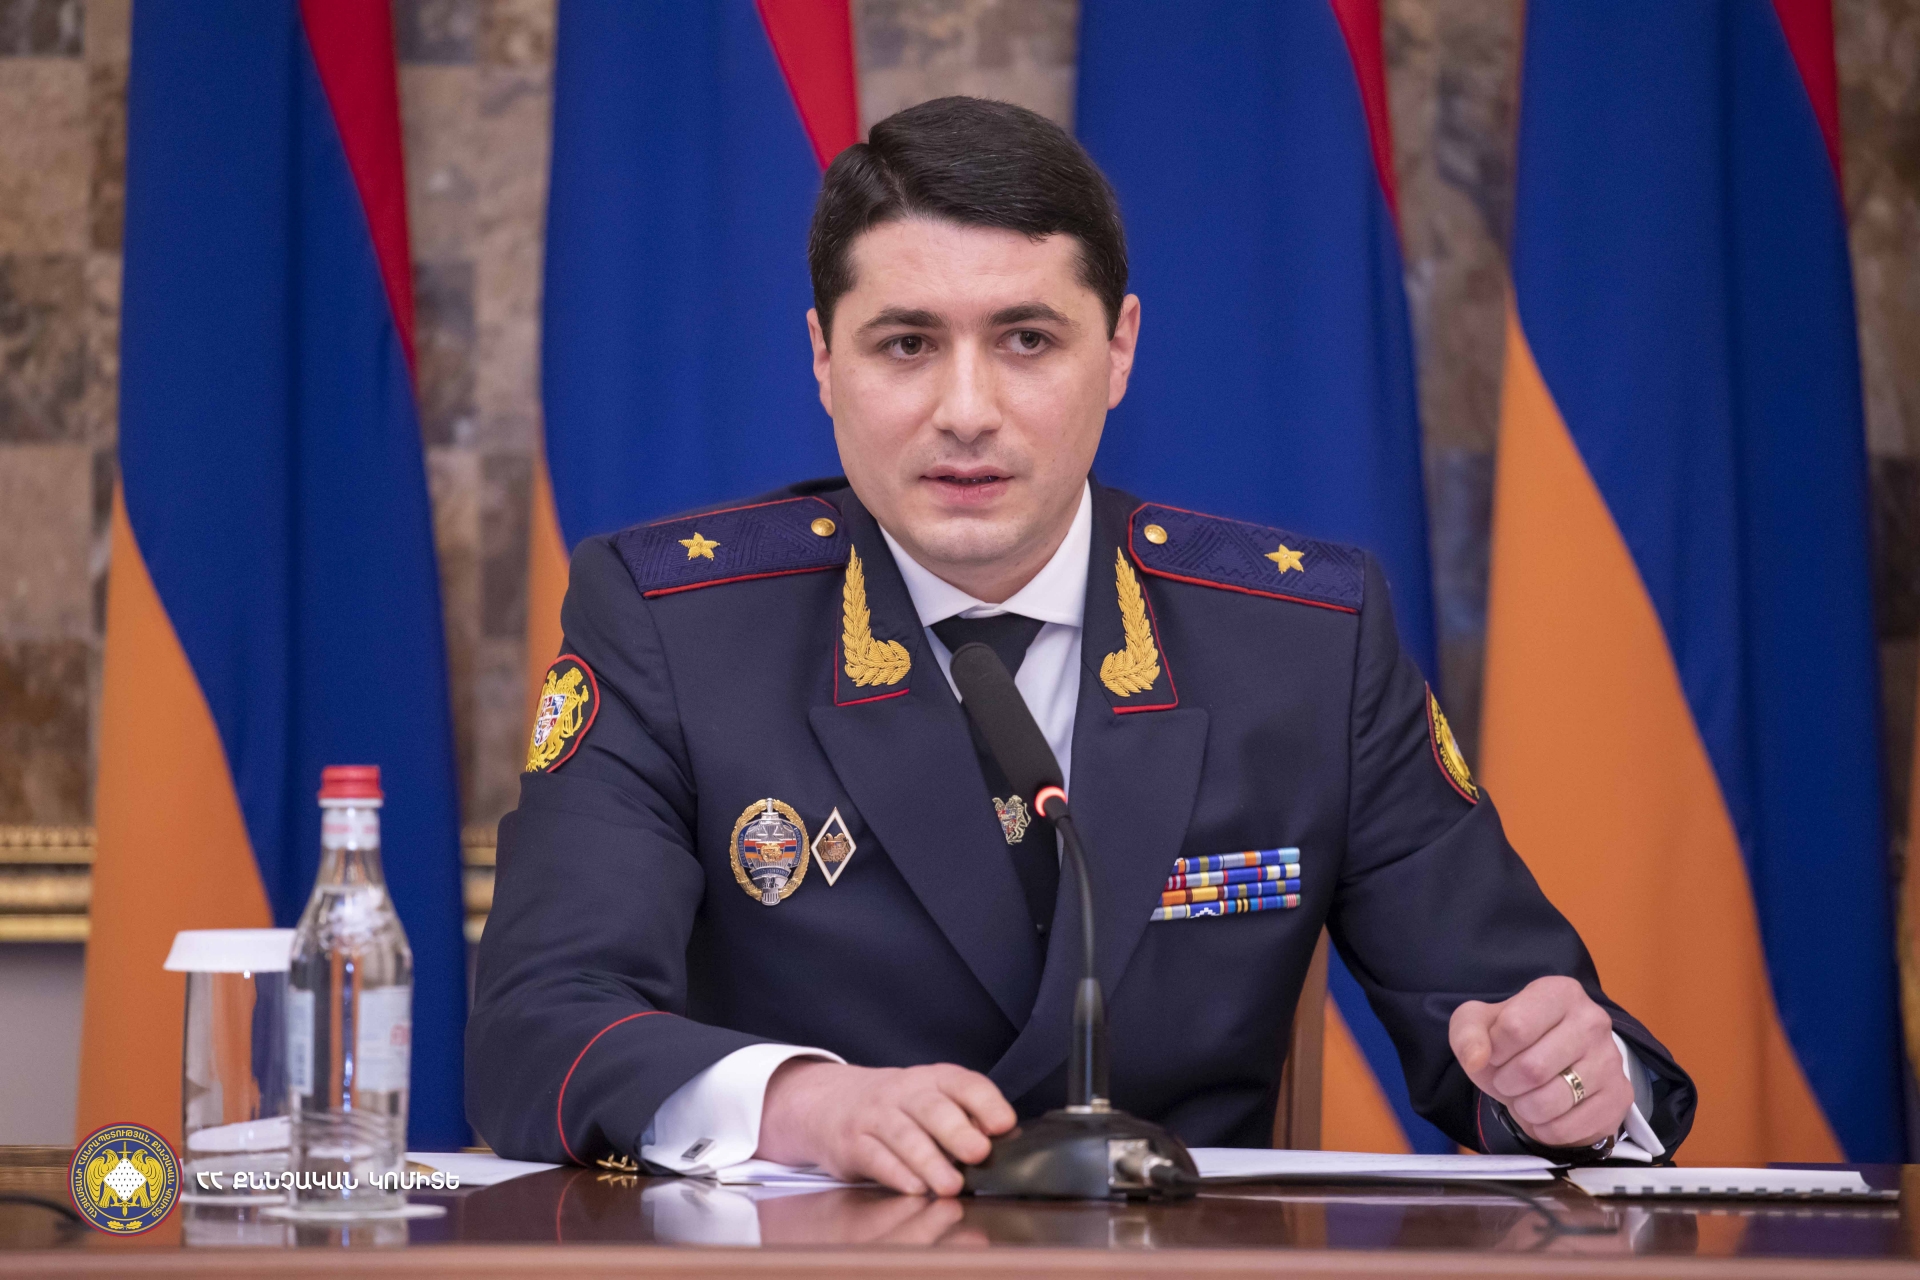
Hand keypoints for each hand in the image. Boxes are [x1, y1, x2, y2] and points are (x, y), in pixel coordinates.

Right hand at [755, 1060, 1015, 1195]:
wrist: (829, 1103)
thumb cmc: (898, 1108)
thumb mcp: (931, 1101)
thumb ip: (966, 1118)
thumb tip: (1006, 1142)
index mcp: (933, 1080)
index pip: (963, 1083)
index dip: (986, 1102)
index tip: (1004, 1124)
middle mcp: (903, 1093)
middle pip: (932, 1108)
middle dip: (956, 1130)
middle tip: (978, 1153)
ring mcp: (874, 1116)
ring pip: (903, 1136)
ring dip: (929, 1162)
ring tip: (951, 1186)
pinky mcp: (852, 1144)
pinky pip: (875, 1158)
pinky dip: (897, 1175)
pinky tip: (915, 1189)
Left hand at [1449, 975, 1630, 1149]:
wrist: (1553, 1066)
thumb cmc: (1513, 1041)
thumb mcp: (1479, 1025)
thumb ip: (1468, 1034)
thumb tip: (1477, 1059)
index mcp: (1560, 992)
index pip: (1514, 1027)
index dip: (1493, 1050)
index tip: (1495, 1052)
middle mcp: (1593, 1020)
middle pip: (1532, 1069)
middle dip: (1507, 1082)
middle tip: (1508, 1080)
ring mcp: (1611, 1060)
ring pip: (1551, 1101)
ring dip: (1525, 1107)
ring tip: (1526, 1096)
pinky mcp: (1620, 1097)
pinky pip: (1568, 1128)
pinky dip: (1545, 1129)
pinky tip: (1546, 1114)